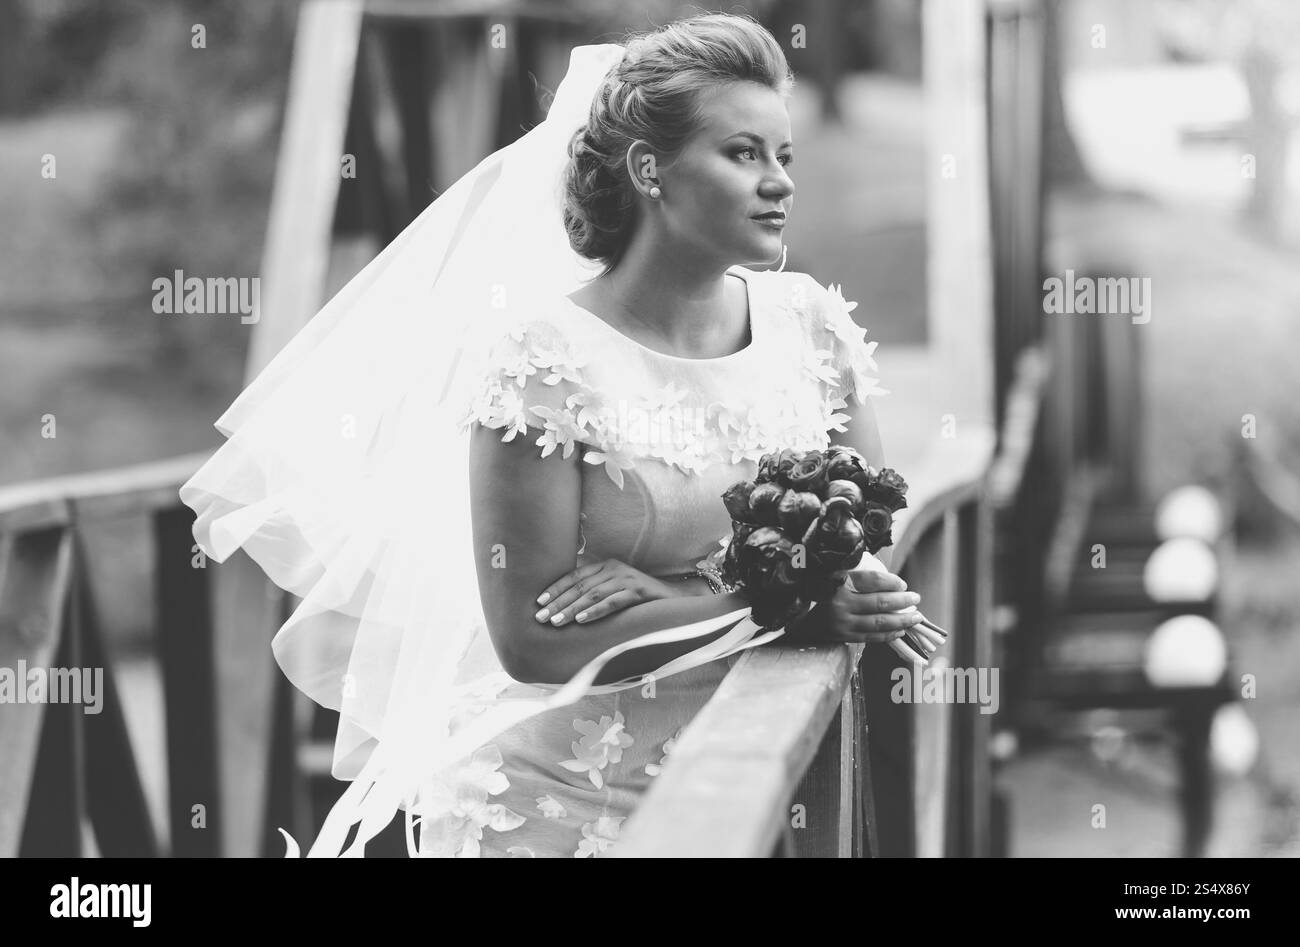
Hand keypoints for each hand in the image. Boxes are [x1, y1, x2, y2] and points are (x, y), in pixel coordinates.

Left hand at [534, 558, 682, 627]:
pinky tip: (581, 620)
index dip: (556, 588)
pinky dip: (595, 611)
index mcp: (606, 565)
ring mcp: (626, 579)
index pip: (575, 576)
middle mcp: (614, 568)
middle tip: (540, 617)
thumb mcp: (615, 589)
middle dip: (558, 602)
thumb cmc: (640, 597)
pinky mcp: (638, 592)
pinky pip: (612, 602)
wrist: (675, 597)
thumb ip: (595, 591)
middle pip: (580, 586)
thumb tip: (565, 606)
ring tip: (555, 622)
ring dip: (571, 609)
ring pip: (593, 594)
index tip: (539, 602)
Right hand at [786, 569, 922, 644]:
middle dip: (902, 601)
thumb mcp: (829, 576)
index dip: (890, 581)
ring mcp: (840, 622)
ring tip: (915, 617)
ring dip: (900, 620)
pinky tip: (899, 631)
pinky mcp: (841, 636)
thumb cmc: (814, 594)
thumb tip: (886, 578)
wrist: (791, 620)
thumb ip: (852, 573)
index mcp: (836, 581)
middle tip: (916, 598)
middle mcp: (838, 603)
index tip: (902, 583)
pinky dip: (887, 634)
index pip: (871, 579)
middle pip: (879, 602)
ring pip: (878, 622)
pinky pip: (870, 637)